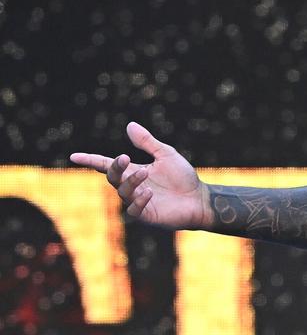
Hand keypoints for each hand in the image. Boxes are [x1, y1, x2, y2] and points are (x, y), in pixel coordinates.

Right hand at [68, 122, 210, 228]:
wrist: (199, 198)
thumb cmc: (183, 177)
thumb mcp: (166, 155)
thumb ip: (147, 142)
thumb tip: (130, 125)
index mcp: (133, 171)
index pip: (107, 165)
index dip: (91, 161)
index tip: (74, 156)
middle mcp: (132, 186)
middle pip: (113, 177)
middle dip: (115, 167)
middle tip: (125, 158)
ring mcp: (137, 201)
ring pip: (123, 192)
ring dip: (131, 181)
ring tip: (146, 173)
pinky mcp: (146, 215)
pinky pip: (134, 209)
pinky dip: (139, 200)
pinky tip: (149, 193)